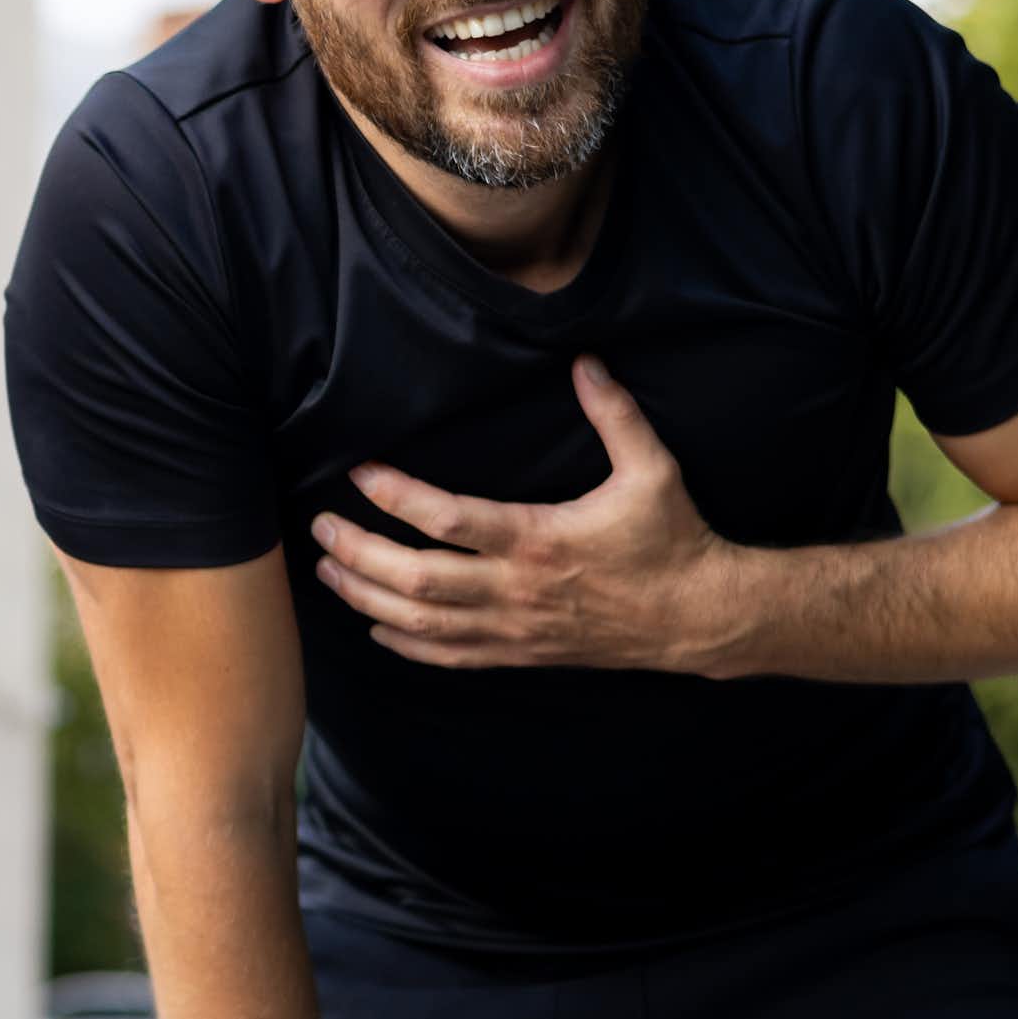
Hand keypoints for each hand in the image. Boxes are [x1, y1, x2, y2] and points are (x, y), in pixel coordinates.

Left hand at [310, 354, 740, 671]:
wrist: (698, 617)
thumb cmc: (674, 540)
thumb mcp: (652, 469)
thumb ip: (615, 413)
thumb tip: (586, 361)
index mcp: (540, 541)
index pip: (449, 520)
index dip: (396, 497)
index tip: (359, 474)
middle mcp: (518, 591)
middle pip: (417, 580)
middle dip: (359, 554)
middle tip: (319, 528)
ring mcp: (516, 629)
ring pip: (423, 623)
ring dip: (367, 599)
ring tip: (327, 572)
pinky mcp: (523, 654)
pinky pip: (453, 657)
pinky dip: (407, 646)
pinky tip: (376, 629)